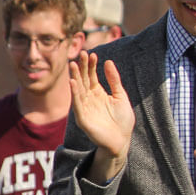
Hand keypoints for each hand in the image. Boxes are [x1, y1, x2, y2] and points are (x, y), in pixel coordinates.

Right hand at [68, 51, 134, 165]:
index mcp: (98, 93)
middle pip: (84, 80)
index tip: (92, 54)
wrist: (120, 141)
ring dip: (75, 77)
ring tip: (73, 64)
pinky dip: (74, 93)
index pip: (91, 76)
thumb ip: (114, 80)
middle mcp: (89, 99)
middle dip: (82, 67)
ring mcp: (84, 107)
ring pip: (78, 89)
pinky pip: (77, 103)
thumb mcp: (121, 96)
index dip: (91, 65)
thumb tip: (108, 62)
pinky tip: (73, 82)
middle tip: (82, 54)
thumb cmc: (122, 120)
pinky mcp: (82, 118)